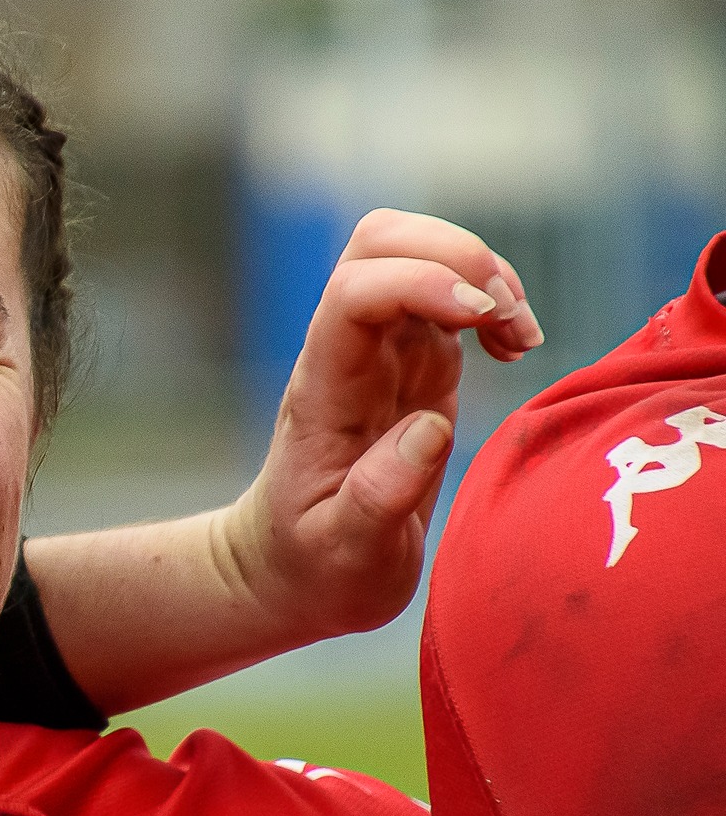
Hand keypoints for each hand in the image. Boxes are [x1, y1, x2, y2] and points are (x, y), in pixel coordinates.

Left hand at [219, 209, 542, 644]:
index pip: (353, 295)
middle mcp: (347, 357)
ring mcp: (380, 353)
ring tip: (520, 337)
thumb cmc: (315, 568)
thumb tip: (428, 429)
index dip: (419, 283)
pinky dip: (492, 300)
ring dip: (480, 272)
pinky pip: (449, 296)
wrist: (295, 573)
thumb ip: (376, 499)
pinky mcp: (414, 364)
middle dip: (453, 252)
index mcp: (324, 393)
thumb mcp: (343, 555)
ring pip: (416, 254)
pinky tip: (515, 348)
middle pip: (378, 242)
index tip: (482, 320)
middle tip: (505, 316)